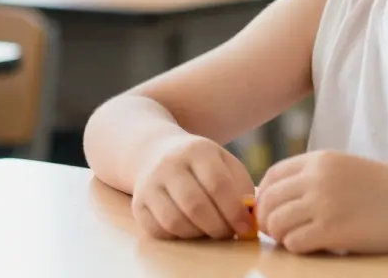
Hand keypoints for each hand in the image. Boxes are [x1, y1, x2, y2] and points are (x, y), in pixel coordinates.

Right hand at [130, 135, 256, 240]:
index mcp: (198, 150)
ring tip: (210, 230)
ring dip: (198, 234)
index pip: (218, 184)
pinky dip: (178, 237)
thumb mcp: (224, 162)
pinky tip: (190, 228)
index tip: (246, 228)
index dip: (234, 211)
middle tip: (228, 233)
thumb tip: (249, 218)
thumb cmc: (201, 163)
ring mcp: (150, 184)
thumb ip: (241, 186)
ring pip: (175, 221)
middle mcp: (170, 165)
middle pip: (195, 205)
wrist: (155, 151)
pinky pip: (159, 231)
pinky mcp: (138, 204)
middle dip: (217, 227)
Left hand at [256, 150, 387, 253]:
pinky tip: (312, 245)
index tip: (270, 210)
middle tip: (277, 231)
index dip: (263, 196)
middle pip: (269, 201)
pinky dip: (296, 247)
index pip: (272, 176)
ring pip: (277, 223)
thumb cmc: (383, 188)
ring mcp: (323, 204)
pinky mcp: (331, 230)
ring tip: (295, 239)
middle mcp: (317, 178)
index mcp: (319, 160)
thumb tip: (278, 197)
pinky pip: (294, 242)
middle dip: (267, 220)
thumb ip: (314, 176)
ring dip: (281, 235)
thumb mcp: (345, 167)